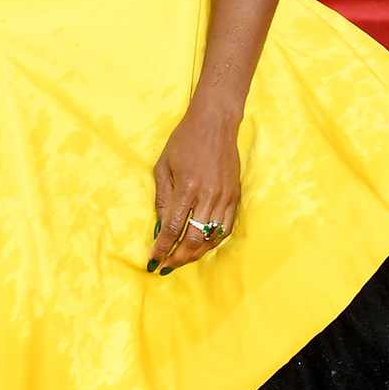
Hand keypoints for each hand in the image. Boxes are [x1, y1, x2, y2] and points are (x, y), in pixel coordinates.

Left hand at [148, 99, 240, 274]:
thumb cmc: (184, 141)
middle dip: (178, 258)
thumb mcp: (163, 166)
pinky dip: (213, 241)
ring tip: (182, 259)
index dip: (162, 248)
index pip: (173, 228)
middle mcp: (208, 195)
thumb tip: (161, 228)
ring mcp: (225, 196)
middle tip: (166, 266)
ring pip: (212, 238)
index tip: (153, 261)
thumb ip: (162, 199)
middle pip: (193, 239)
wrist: (215, 123)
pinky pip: (226, 228)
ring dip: (195, 254)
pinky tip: (202, 246)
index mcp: (187, 187)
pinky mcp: (235, 196)